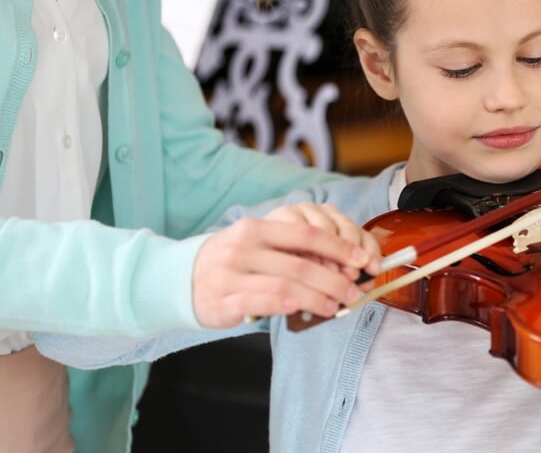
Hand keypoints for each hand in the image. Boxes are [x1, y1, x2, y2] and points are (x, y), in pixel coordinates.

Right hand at [191, 203, 381, 327]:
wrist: (179, 280)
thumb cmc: (230, 263)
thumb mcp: (255, 243)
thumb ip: (290, 250)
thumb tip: (340, 263)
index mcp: (255, 228)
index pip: (306, 234)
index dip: (339, 247)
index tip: (362, 259)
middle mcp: (242, 248)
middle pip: (301, 263)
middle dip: (335, 279)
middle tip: (355, 291)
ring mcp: (231, 275)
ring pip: (287, 285)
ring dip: (319, 297)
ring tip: (337, 305)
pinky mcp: (224, 301)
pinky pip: (264, 303)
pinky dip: (290, 306)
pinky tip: (306, 311)